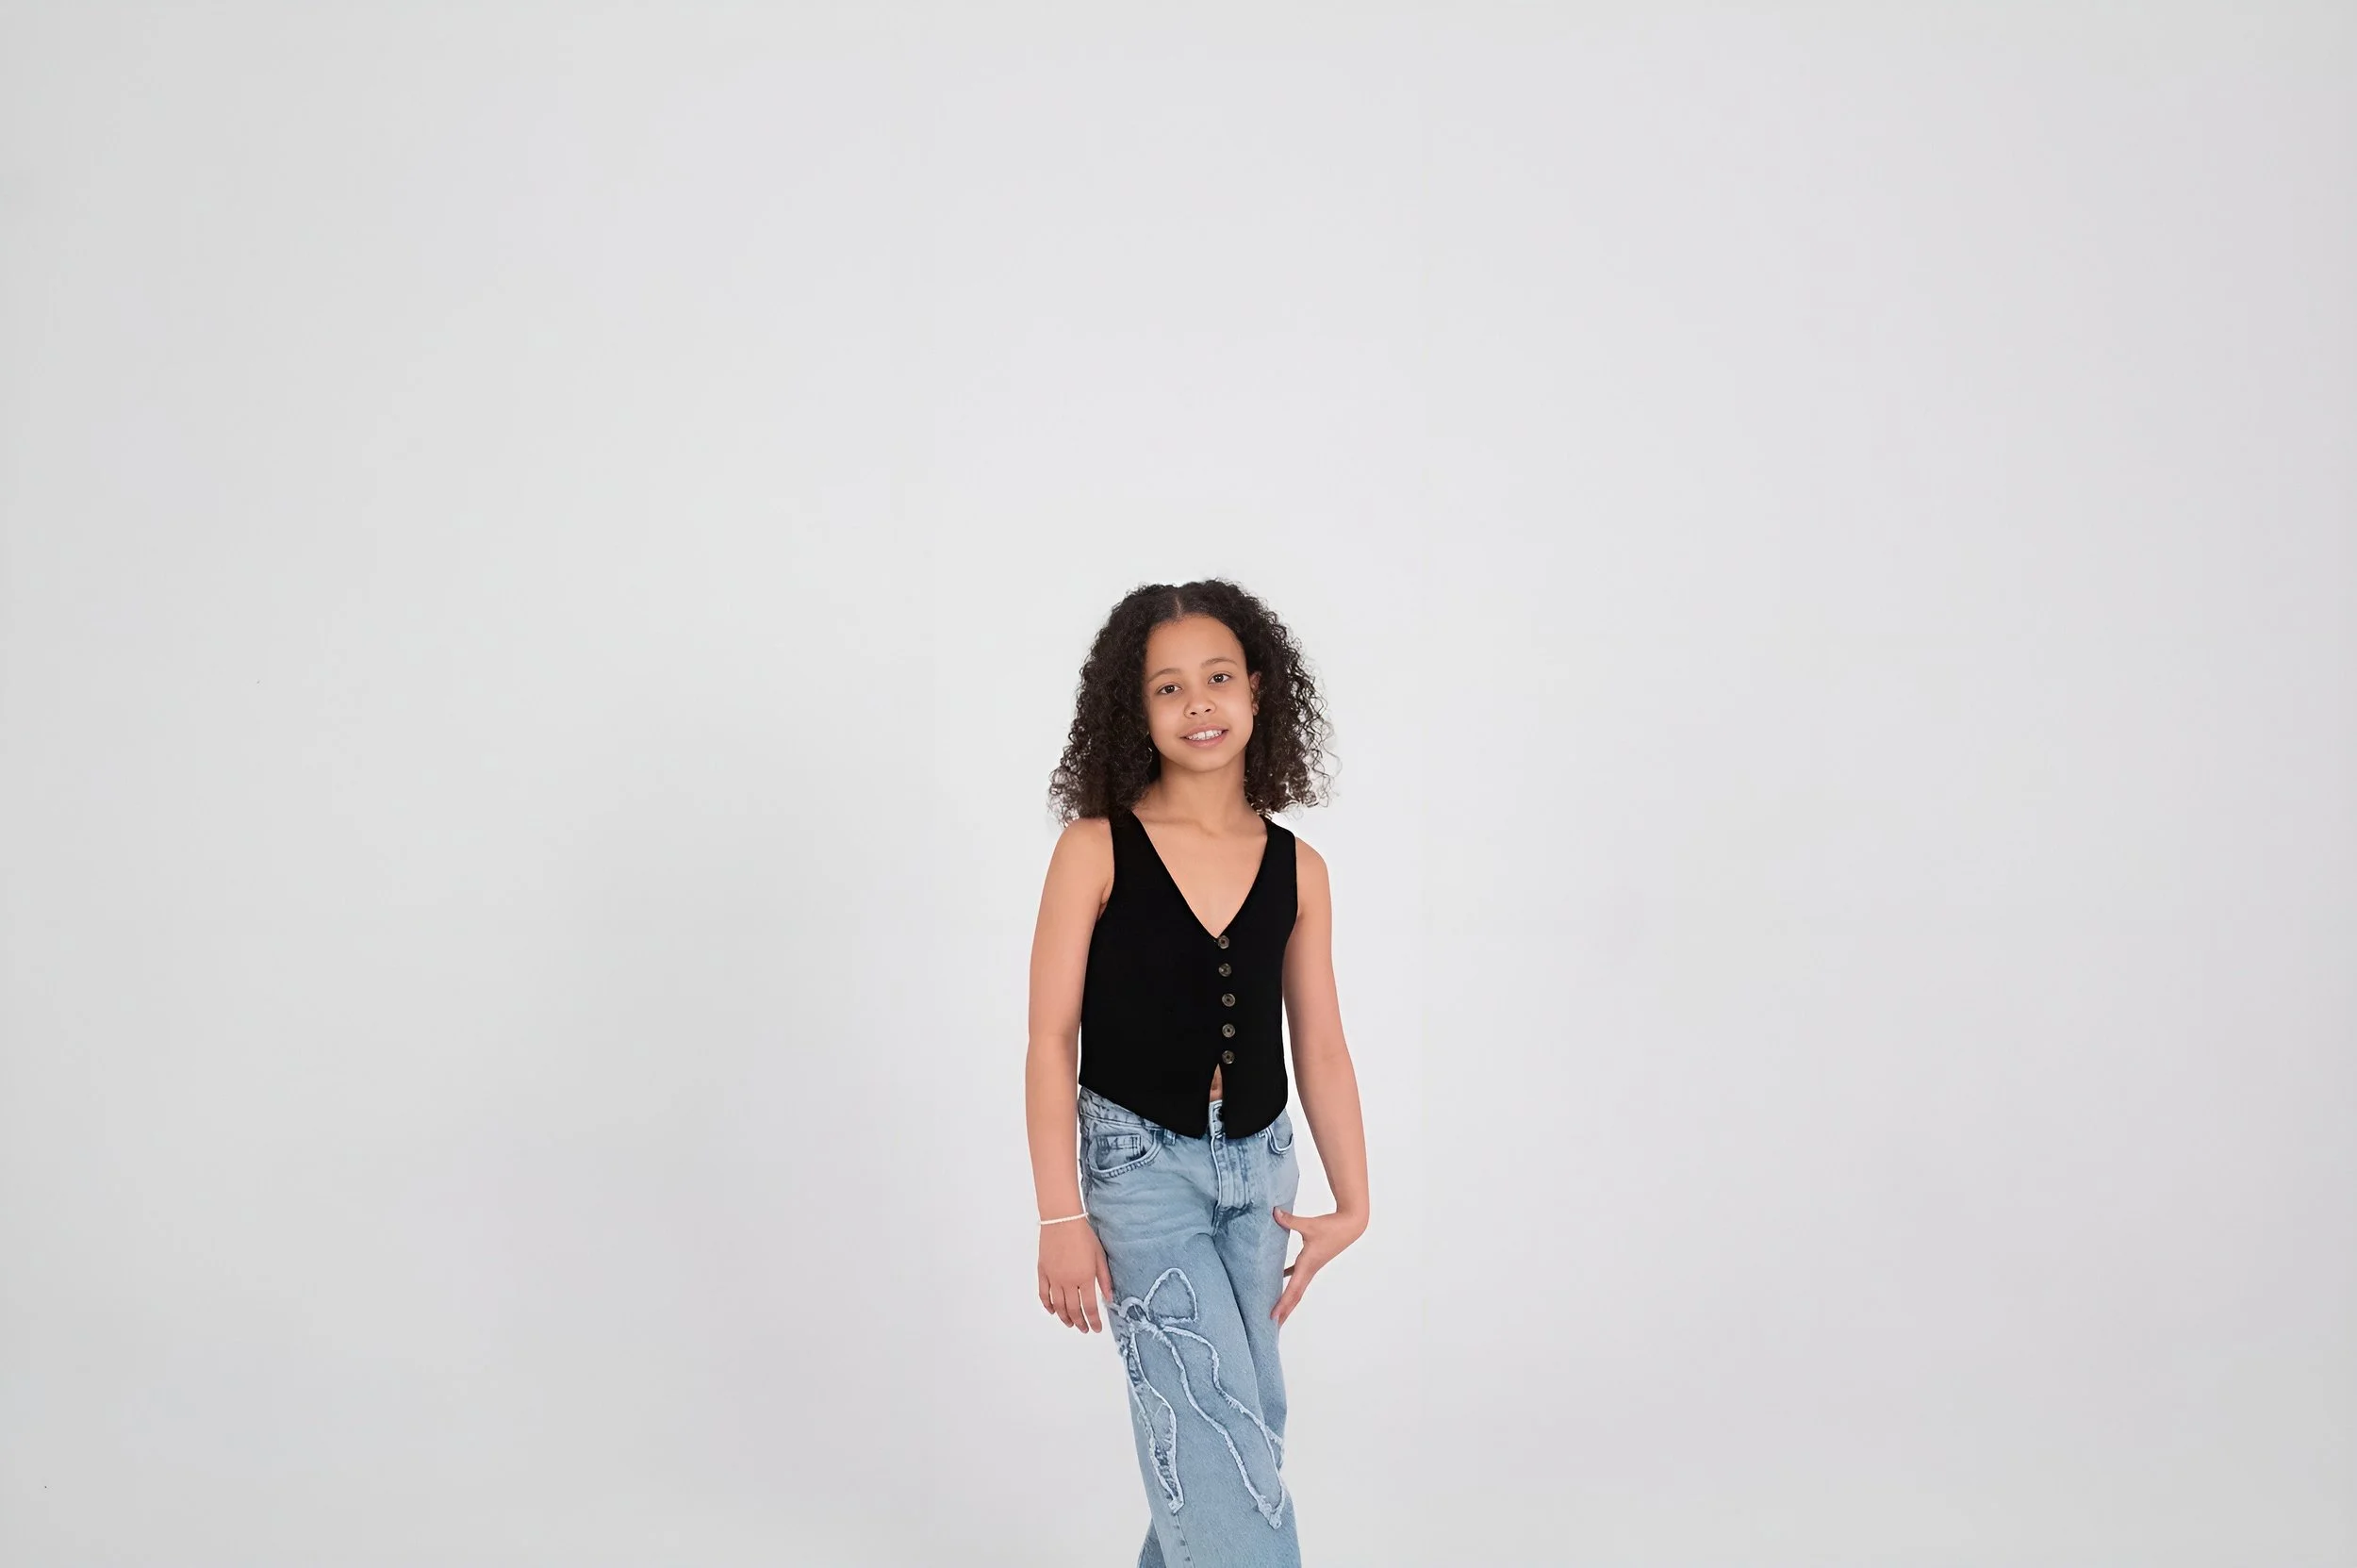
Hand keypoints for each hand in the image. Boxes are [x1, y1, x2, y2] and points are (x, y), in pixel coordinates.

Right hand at [1038, 1219, 1113, 1332]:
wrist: (1062, 1221)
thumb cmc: (1083, 1235)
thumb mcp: (1099, 1256)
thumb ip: (1104, 1279)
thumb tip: (1109, 1298)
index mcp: (1085, 1277)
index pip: (1090, 1307)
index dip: (1093, 1321)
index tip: (1096, 1328)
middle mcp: (1068, 1281)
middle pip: (1073, 1310)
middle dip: (1080, 1322)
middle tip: (1084, 1328)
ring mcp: (1054, 1278)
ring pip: (1058, 1306)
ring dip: (1064, 1317)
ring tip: (1070, 1323)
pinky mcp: (1043, 1272)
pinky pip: (1044, 1294)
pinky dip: (1048, 1305)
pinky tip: (1053, 1311)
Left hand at [1269, 1207, 1364, 1326]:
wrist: (1350, 1224)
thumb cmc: (1332, 1226)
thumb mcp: (1309, 1224)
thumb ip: (1289, 1220)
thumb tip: (1274, 1213)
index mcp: (1307, 1265)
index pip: (1293, 1290)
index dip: (1282, 1304)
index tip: (1273, 1317)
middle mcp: (1309, 1270)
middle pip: (1295, 1296)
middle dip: (1284, 1311)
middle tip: (1272, 1327)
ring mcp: (1311, 1267)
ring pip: (1297, 1288)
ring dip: (1287, 1300)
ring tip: (1277, 1311)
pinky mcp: (1312, 1260)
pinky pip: (1297, 1274)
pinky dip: (1288, 1278)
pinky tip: (1279, 1277)